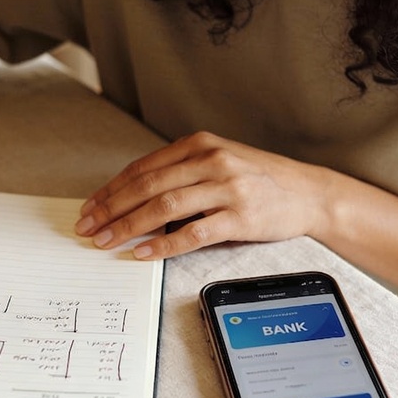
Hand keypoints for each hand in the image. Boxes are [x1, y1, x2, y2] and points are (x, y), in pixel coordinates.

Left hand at [75, 131, 329, 259]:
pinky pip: (193, 233)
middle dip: (111, 209)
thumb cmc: (261, 179)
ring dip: (129, 226)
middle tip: (88, 228)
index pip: (144, 167)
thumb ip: (183, 171)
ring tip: (107, 241)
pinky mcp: (240, 216)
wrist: (309, 193)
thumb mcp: (220, 161)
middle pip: (148, 186)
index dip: (112, 189)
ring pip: (164, 207)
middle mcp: (211, 160)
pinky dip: (163, 245)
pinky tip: (144, 253)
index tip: (91, 207)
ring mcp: (226, 188)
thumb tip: (135, 197)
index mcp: (200, 144)